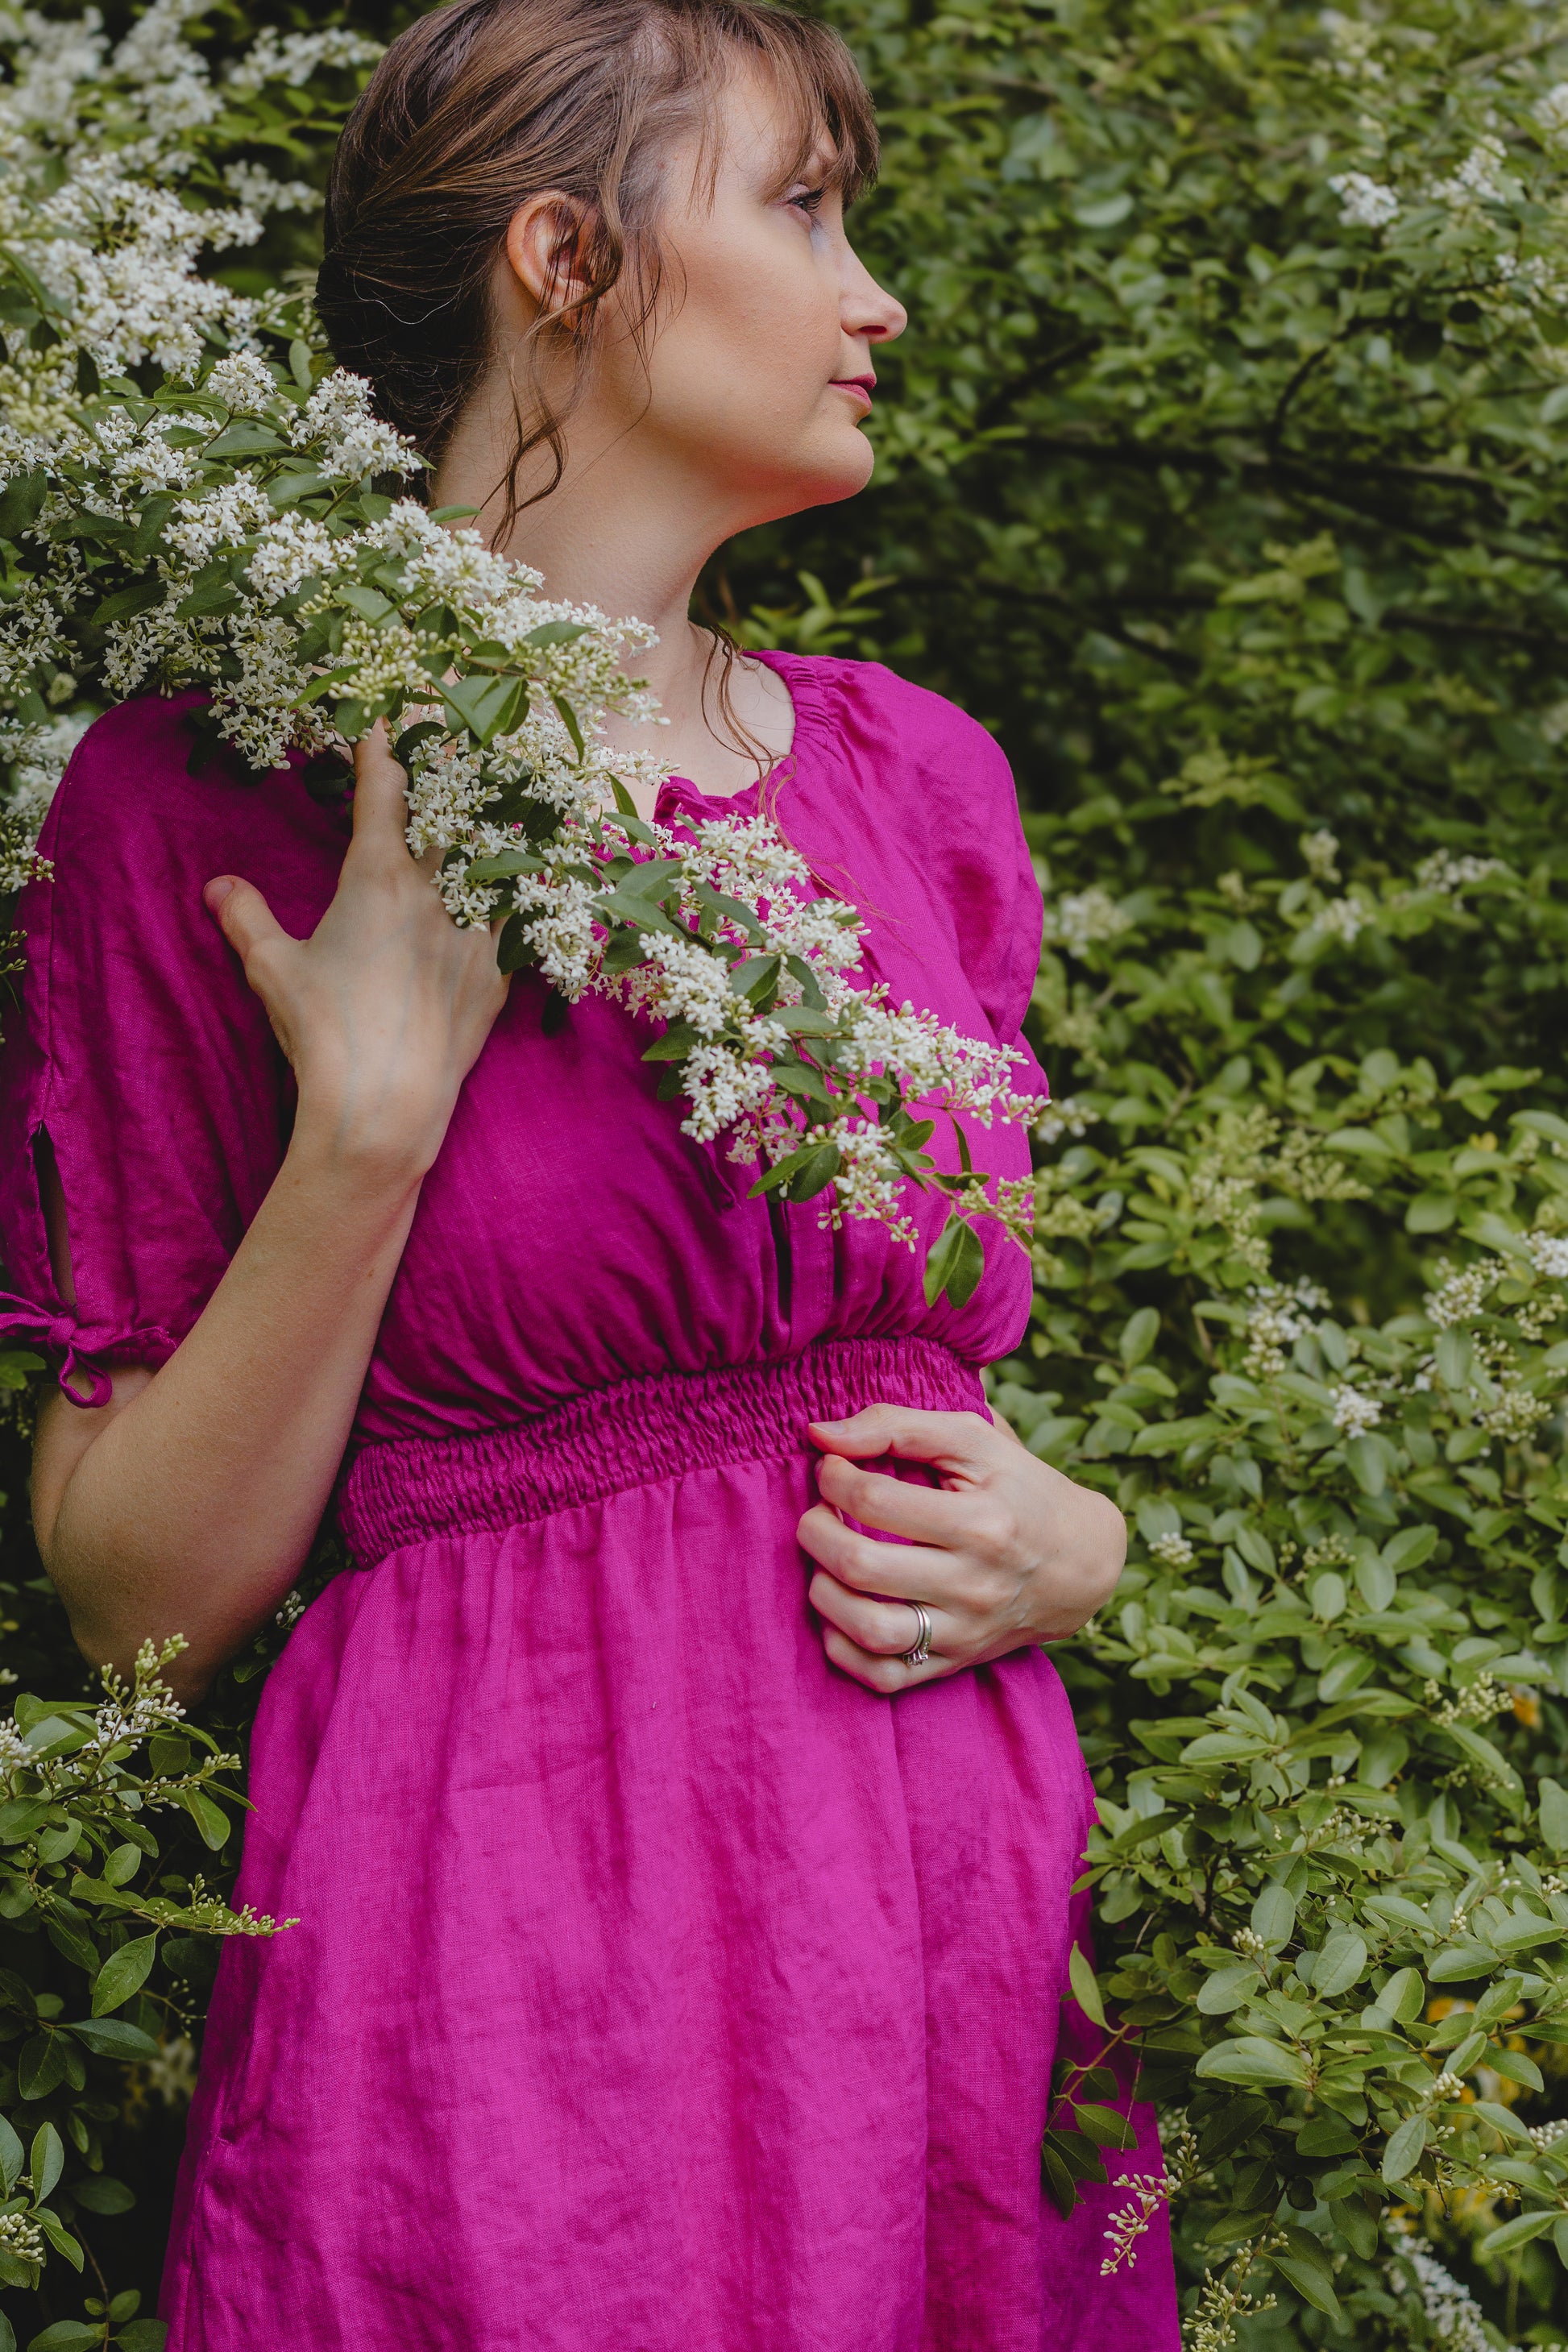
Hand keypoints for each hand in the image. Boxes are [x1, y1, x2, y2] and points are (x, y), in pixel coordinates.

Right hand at [204, 728, 508, 1181]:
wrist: (387, 1102)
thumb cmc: (324, 1032)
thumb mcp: (272, 969)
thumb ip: (246, 918)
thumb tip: (218, 887)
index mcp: (379, 878)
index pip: (383, 796)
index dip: (380, 753)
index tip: (382, 723)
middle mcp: (437, 892)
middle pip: (452, 813)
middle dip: (451, 774)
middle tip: (457, 740)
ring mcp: (477, 932)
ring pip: (497, 858)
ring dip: (493, 828)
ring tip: (503, 801)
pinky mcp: (498, 974)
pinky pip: (517, 917)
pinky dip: (517, 894)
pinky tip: (523, 889)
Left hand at [798, 1404, 1126, 1694]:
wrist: (1080, 1561)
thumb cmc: (1018, 1488)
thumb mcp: (974, 1440)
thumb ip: (897, 1425)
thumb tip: (820, 1434)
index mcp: (982, 1522)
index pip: (875, 1500)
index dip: (834, 1478)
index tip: (833, 1469)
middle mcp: (974, 1584)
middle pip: (861, 1566)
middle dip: (815, 1532)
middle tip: (817, 1514)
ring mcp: (965, 1631)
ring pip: (867, 1630)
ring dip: (822, 1593)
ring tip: (824, 1563)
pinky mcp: (955, 1662)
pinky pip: (884, 1677)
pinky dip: (844, 1649)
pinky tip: (839, 1612)